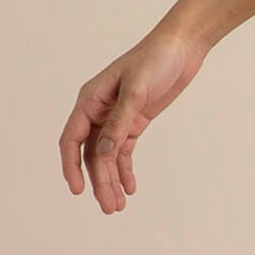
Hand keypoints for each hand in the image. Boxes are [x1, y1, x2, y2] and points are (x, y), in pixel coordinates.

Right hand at [59, 24, 209, 213]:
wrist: (182, 46)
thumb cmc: (156, 60)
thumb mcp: (137, 91)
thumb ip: (120, 122)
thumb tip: (103, 152)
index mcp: (90, 99)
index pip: (72, 139)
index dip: (71, 166)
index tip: (78, 190)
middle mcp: (98, 110)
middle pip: (92, 154)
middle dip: (99, 181)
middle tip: (110, 208)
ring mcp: (116, 117)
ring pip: (108, 156)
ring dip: (111, 180)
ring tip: (118, 206)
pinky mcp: (135, 120)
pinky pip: (124, 150)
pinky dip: (126, 169)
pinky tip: (130, 187)